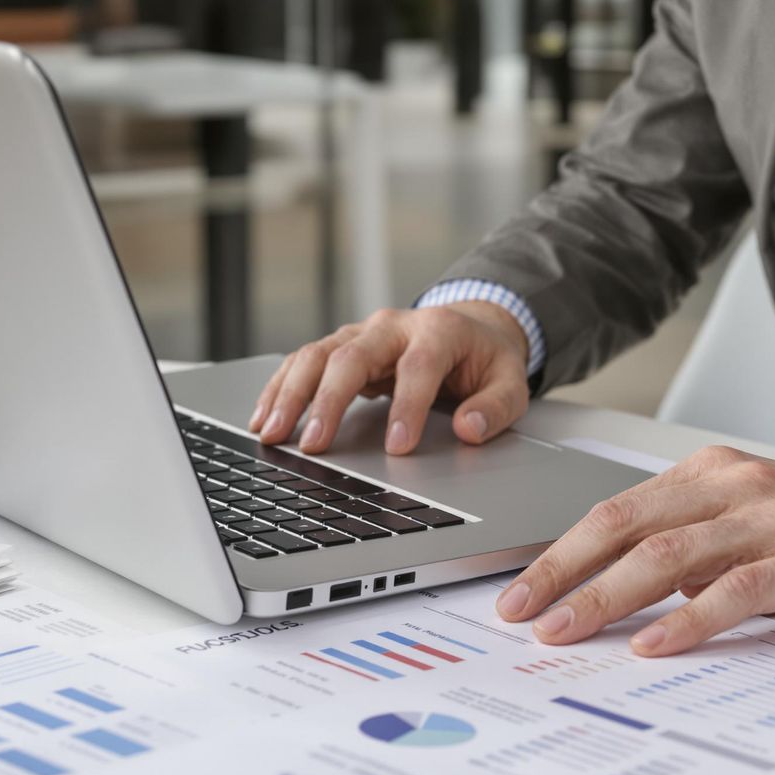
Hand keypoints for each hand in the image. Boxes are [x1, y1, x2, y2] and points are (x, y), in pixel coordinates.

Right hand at [249, 303, 530, 454]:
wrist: (471, 327)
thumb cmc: (486, 359)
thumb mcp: (510, 381)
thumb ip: (496, 407)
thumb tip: (469, 429)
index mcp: (439, 331)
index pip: (418, 366)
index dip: (407, 406)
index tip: (398, 447)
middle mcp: (394, 326)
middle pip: (352, 355)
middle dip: (329, 402)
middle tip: (313, 445)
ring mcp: (363, 333)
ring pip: (317, 355)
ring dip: (291, 395)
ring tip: (271, 435)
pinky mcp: (343, 346)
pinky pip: (304, 362)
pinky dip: (280, 389)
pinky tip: (264, 419)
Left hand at [495, 446, 774, 655]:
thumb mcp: (755, 522)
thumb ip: (696, 545)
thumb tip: (635, 588)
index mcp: (711, 474)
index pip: (617, 511)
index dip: (562, 552)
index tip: (521, 591)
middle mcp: (734, 486)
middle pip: (626, 526)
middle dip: (564, 572)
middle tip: (520, 613)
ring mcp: (774, 518)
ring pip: (669, 555)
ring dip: (608, 596)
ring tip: (565, 632)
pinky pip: (737, 589)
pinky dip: (689, 619)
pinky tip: (654, 644)